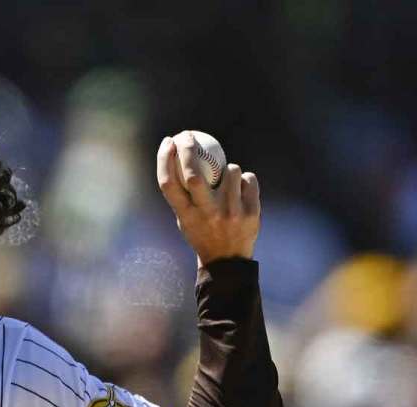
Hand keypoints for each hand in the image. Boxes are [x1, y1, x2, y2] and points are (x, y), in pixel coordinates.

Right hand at [156, 132, 260, 267]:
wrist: (228, 260)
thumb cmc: (202, 233)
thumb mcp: (185, 219)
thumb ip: (183, 196)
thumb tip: (178, 158)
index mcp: (186, 216)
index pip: (168, 183)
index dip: (164, 159)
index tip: (168, 142)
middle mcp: (206, 214)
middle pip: (192, 174)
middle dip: (189, 149)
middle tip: (188, 137)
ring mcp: (230, 213)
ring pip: (231, 170)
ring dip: (229, 167)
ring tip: (228, 176)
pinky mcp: (251, 212)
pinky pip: (249, 180)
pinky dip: (245, 179)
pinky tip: (242, 187)